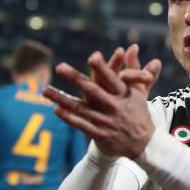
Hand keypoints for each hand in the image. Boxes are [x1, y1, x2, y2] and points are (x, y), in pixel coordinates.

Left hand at [43, 45, 161, 158]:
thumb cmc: (139, 111)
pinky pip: (82, 125)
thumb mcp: (139, 89)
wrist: (144, 143)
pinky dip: (69, 118)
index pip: (111, 79)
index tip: (92, 56)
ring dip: (62, 99)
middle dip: (75, 79)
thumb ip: (134, 67)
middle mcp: (114, 106)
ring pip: (81, 109)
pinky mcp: (101, 135)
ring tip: (45, 90)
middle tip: (59, 67)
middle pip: (92, 91)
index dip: (102, 68)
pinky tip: (56, 109)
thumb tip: (133, 46)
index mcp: (123, 94)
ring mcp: (106, 121)